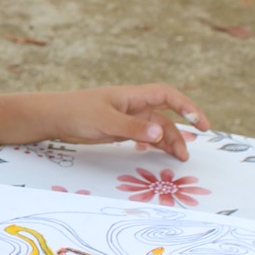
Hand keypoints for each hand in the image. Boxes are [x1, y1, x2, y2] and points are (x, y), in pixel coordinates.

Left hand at [40, 84, 208, 160]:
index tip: (201, 124)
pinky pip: (143, 136)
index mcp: (133, 96)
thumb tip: (161, 134)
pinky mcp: (119, 129)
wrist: (53, 117)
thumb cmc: (76, 112)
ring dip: (168, 142)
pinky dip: (153, 144)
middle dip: (181, 131)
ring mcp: (127, 118)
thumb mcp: (104, 121)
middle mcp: (134, 105)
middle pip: (165, 116)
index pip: (167, 96)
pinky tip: (158, 154)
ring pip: (155, 129)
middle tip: (188, 152)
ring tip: (179, 158)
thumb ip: (132, 128)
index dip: (187, 107)